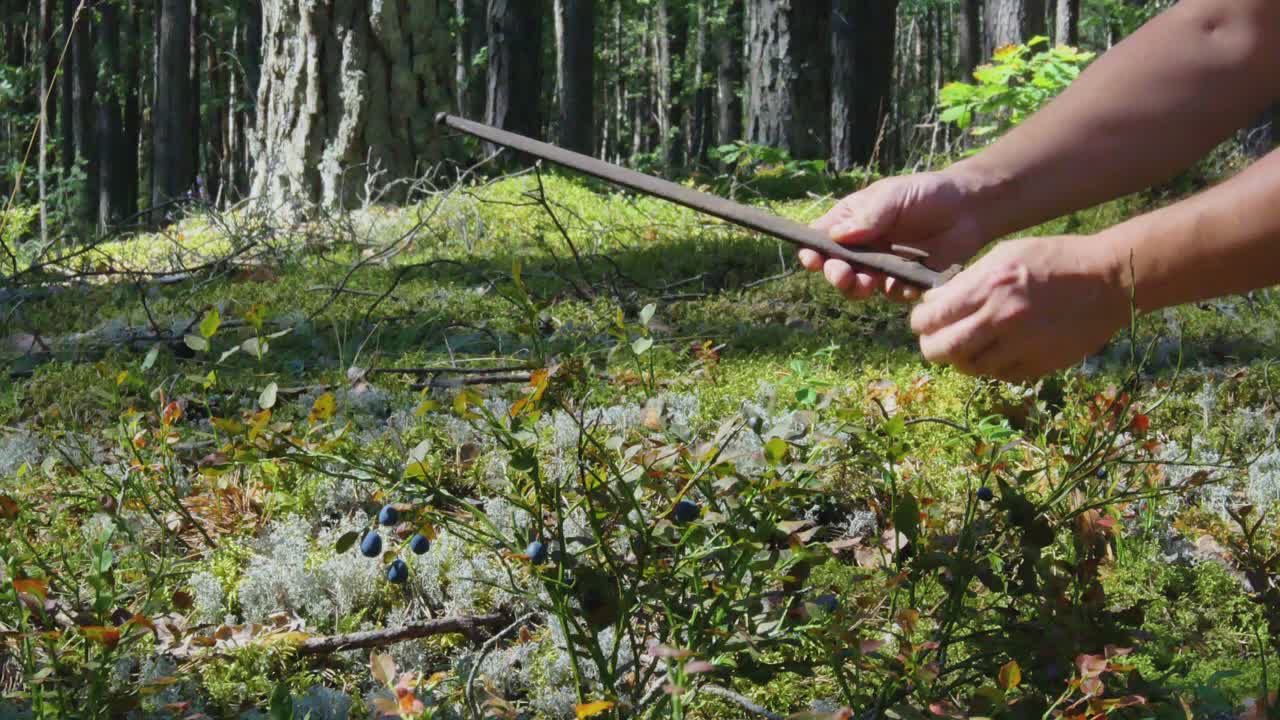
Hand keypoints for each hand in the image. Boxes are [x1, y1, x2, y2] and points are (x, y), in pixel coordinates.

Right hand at [800, 169, 993, 301]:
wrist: (970, 209)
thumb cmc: (927, 193)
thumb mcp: (894, 196)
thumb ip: (867, 216)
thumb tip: (835, 237)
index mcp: (851, 221)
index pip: (820, 239)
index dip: (812, 252)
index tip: (813, 260)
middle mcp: (862, 247)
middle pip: (836, 268)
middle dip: (835, 275)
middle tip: (843, 276)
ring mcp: (882, 266)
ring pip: (859, 287)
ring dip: (858, 289)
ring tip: (867, 285)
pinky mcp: (905, 281)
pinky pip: (893, 293)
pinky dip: (898, 290)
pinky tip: (908, 283)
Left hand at [908, 235, 1129, 382]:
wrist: (1109, 280)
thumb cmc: (1055, 259)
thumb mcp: (1005, 254)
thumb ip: (966, 279)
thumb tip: (933, 300)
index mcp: (988, 288)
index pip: (932, 317)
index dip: (920, 322)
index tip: (923, 321)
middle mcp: (1000, 319)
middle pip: (942, 350)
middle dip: (931, 347)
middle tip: (934, 341)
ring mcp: (1021, 346)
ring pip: (969, 367)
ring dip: (960, 359)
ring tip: (966, 346)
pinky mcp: (1039, 364)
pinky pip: (1000, 374)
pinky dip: (991, 366)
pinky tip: (996, 351)